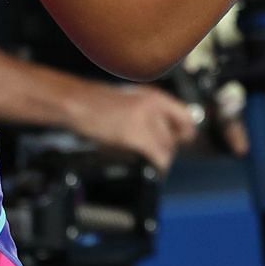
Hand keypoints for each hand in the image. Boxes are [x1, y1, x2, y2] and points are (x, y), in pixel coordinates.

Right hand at [71, 81, 198, 172]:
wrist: (77, 102)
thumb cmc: (96, 102)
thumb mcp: (130, 98)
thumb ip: (149, 112)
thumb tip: (161, 129)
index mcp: (154, 96)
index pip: (186, 116)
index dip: (186, 132)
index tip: (183, 141)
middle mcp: (155, 106)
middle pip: (175, 137)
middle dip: (168, 150)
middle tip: (158, 157)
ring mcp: (147, 121)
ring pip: (168, 149)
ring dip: (161, 160)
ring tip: (151, 164)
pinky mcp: (137, 136)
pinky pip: (157, 157)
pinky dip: (157, 167)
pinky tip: (150, 169)